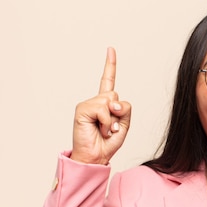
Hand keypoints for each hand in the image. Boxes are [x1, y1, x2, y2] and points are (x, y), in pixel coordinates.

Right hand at [71, 47, 131, 164]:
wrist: (95, 157)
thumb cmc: (107, 143)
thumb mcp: (124, 125)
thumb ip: (125, 110)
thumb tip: (113, 102)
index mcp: (105, 105)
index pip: (108, 81)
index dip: (110, 65)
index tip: (110, 49)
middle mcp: (95, 102)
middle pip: (115, 95)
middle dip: (119, 113)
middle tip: (110, 128)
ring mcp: (87, 105)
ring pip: (110, 101)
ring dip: (112, 120)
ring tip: (104, 130)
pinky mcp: (82, 109)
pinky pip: (103, 110)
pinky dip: (106, 122)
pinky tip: (99, 129)